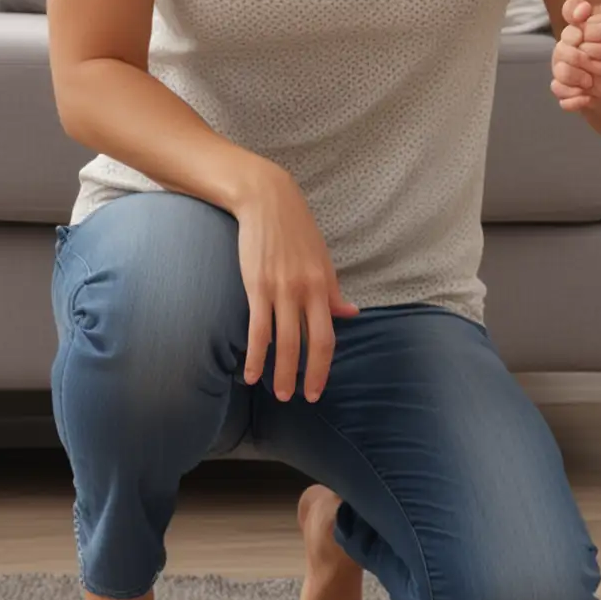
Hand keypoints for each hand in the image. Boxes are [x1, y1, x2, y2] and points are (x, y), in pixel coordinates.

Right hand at [233, 162, 358, 401]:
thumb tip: (351, 313)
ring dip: (280, 372)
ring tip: (278, 393)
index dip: (324, 366)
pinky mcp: (256, 286)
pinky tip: (249, 373)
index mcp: (323, 286)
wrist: (266, 200)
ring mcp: (280, 289)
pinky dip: (254, 355)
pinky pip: (257, 329)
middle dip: (306, 376)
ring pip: (284, 341)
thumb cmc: (295, 230)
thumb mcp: (321, 259)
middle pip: (310, 343)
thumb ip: (333, 291)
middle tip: (300, 399)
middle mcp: (306, 291)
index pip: (328, 336)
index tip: (318, 388)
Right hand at [551, 0, 600, 112]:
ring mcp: (566, 63)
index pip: (572, 9)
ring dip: (575, 72)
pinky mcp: (568, 85)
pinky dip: (571, 95)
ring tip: (594, 79)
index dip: (576, 10)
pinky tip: (588, 96)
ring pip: (559, 65)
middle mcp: (571, 41)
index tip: (587, 13)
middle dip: (586, 47)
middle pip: (566, 39)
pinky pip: (560, 90)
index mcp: (584, 23)